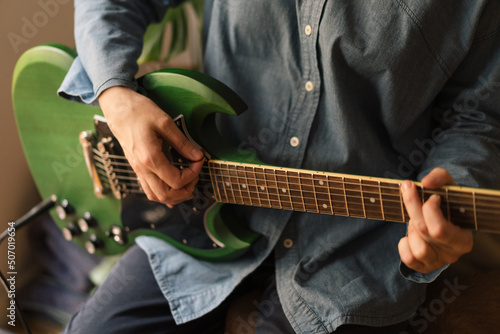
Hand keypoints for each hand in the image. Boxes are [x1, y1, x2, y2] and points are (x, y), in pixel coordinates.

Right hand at [98, 86, 204, 206]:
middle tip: (195, 175)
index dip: (193, 174)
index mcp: (149, 157)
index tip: (199, 160)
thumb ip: (182, 142)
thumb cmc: (138, 112)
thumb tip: (197, 155)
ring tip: (187, 182)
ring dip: (174, 195)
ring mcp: (138, 170)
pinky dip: (163, 193)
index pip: (176, 180)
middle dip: (185, 190)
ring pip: (156, 196)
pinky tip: (173, 187)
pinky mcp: (137, 168)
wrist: (118, 108)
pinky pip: (149, 189)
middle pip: (166, 195)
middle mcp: (142, 168)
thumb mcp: (165, 122)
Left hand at [398, 167, 472, 273]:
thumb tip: (425, 183)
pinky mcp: (423, 267)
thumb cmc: (447, 201)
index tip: (432, 197)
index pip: (439, 229)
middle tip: (410, 192)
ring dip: (410, 231)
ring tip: (415, 221)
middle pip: (423, 232)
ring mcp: (437, 262)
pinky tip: (409, 236)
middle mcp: (452, 254)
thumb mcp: (448, 185)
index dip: (429, 210)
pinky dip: (404, 246)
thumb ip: (440, 177)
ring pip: (417, 250)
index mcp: (463, 239)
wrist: (444, 217)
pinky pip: (408, 260)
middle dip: (413, 209)